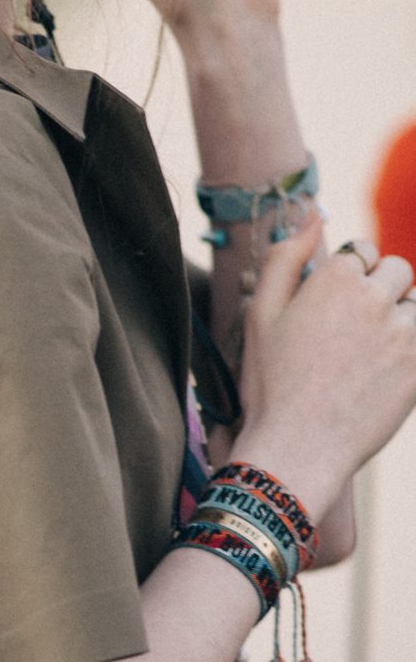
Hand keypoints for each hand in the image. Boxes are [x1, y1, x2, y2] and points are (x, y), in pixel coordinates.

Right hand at [232, 218, 415, 523]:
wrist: (298, 448)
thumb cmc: (272, 385)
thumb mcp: (261, 315)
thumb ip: (285, 257)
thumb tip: (312, 212)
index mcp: (333, 278)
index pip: (362, 252)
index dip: (348, 279)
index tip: (334, 312)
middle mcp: (374, 296)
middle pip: (398, 272)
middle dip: (382, 294)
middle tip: (354, 336)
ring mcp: (404, 331)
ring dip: (402, 321)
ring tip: (371, 358)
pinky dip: (410, 351)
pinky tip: (387, 374)